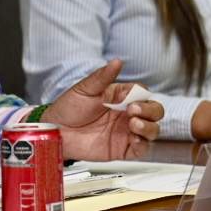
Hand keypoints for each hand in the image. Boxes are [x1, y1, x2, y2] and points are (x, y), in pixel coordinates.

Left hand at [43, 60, 163, 159]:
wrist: (56, 132)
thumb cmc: (68, 109)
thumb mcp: (85, 89)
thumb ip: (102, 77)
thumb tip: (117, 61)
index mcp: (121, 97)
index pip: (143, 93)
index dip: (143, 96)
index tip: (131, 100)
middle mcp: (127, 114)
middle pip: (154, 111)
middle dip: (150, 111)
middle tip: (133, 112)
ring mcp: (127, 132)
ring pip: (152, 130)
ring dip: (148, 127)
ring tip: (133, 125)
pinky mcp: (123, 149)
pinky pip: (142, 149)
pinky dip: (143, 145)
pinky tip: (134, 140)